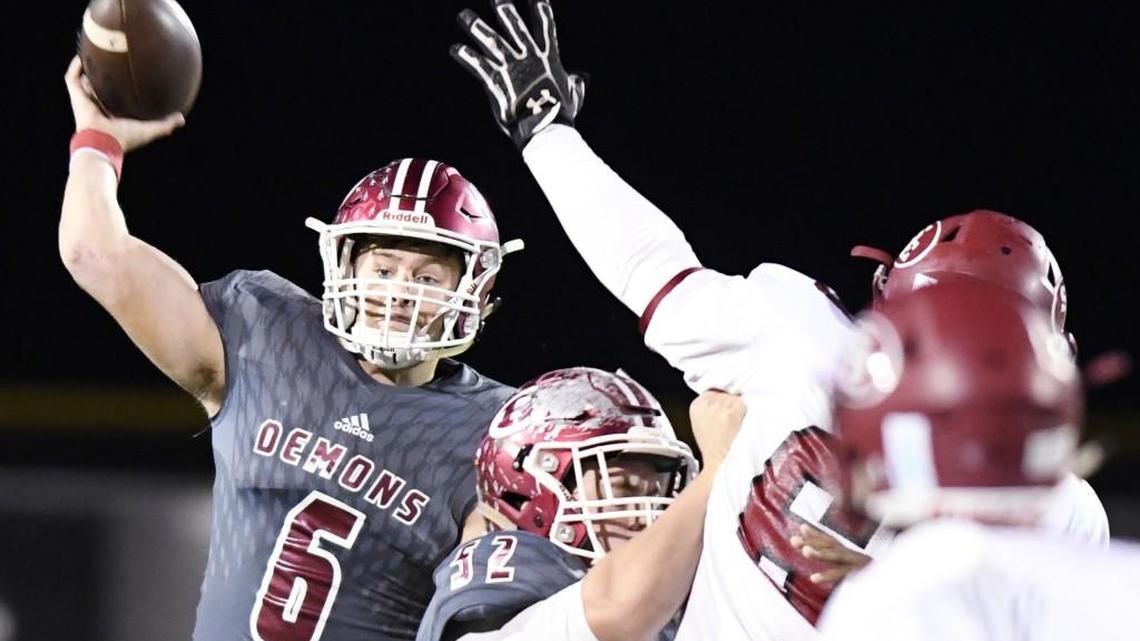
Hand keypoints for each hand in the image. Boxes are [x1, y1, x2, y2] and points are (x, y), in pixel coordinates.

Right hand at [64, 56, 184, 152]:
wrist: (104, 141)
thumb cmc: (125, 138)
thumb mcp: (149, 130)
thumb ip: (165, 125)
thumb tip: (181, 118)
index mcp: (110, 114)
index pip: (112, 98)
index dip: (116, 87)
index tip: (124, 76)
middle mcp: (96, 106)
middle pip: (96, 87)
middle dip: (100, 74)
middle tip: (108, 59)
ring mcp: (84, 101)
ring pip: (82, 81)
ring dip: (86, 68)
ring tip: (92, 52)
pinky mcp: (76, 97)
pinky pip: (71, 78)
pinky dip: (75, 67)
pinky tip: (82, 55)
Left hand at [451, 0, 585, 148]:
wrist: (544, 128)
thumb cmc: (558, 115)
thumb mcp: (572, 96)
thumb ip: (575, 84)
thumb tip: (578, 79)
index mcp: (548, 58)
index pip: (545, 26)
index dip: (541, 8)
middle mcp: (528, 57)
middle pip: (514, 25)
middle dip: (503, 8)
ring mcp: (511, 67)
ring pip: (491, 40)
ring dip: (476, 26)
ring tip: (464, 15)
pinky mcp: (495, 80)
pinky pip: (477, 64)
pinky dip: (465, 55)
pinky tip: (454, 49)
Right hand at [688, 391, 744, 468]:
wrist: (720, 463)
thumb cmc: (714, 447)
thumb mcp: (701, 423)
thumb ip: (708, 407)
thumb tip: (723, 395)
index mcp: (696, 405)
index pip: (713, 390)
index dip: (722, 399)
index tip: (725, 409)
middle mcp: (706, 403)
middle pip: (725, 392)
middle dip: (730, 402)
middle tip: (730, 420)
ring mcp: (719, 407)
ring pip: (736, 397)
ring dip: (739, 407)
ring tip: (735, 423)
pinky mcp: (732, 411)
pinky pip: (744, 403)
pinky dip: (746, 412)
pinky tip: (740, 423)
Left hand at [790, 523, 870, 584]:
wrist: (893, 579)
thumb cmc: (867, 571)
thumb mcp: (848, 563)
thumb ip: (828, 555)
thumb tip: (805, 547)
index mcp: (846, 549)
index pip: (829, 539)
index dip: (815, 534)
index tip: (801, 527)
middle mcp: (850, 553)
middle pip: (829, 545)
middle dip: (813, 541)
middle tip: (795, 540)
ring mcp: (854, 563)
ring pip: (835, 557)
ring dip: (820, 553)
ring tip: (805, 551)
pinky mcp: (857, 575)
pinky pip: (840, 575)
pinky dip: (827, 575)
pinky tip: (814, 578)